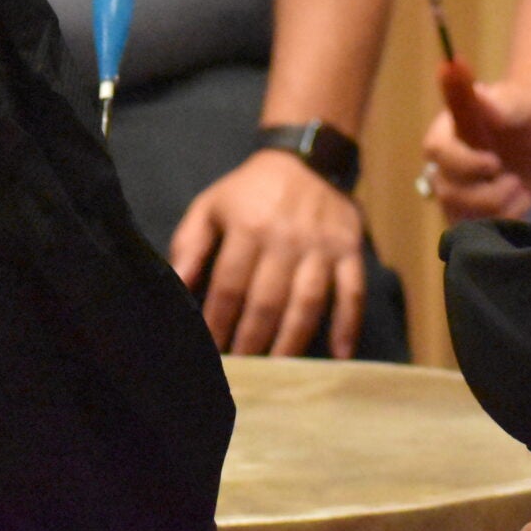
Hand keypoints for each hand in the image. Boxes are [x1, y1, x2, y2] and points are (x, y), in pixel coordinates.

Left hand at [171, 148, 366, 356]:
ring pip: (307, 302)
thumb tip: (177, 286)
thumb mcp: (210, 207)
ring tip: (278, 372)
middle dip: (251, 341)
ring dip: (292, 341)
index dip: (218, 321)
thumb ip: (190, 245)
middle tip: (242, 371)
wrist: (305, 158)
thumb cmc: (250, 191)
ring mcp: (321, 246)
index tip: (209, 351)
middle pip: (267, 301)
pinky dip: (348, 323)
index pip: (229, 286)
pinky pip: (353, 291)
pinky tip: (339, 354)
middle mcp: (286, 239)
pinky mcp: (350, 249)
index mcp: (248, 227)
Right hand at [420, 75, 530, 222]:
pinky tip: (520, 203)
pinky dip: (501, 222)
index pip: (437, 152)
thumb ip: (500, 103)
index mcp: (447, 130)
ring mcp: (457, 190)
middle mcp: (445, 163)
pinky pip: (474, 230)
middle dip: (485, 195)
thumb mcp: (523, 103)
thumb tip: (473, 87)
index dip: (464, 163)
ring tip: (520, 190)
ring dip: (495, 211)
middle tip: (515, 181)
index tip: (495, 163)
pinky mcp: (471, 211)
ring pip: (458, 216)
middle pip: (446, 191)